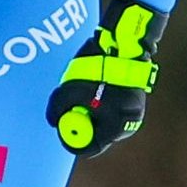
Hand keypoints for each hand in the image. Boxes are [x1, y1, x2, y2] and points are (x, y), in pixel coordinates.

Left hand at [51, 0, 165, 158]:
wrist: (125, 39)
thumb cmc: (99, 66)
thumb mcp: (71, 89)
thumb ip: (60, 109)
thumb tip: (54, 121)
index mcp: (116, 127)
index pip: (89, 147)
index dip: (71, 138)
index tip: (62, 125)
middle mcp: (128, 123)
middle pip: (95, 133)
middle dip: (79, 120)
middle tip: (69, 103)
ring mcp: (132, 111)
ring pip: (100, 118)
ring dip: (89, 106)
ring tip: (87, 84)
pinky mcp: (131, 97)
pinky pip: (108, 105)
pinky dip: (98, 96)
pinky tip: (97, 79)